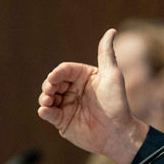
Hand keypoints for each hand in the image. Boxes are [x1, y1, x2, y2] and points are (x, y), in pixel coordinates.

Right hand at [38, 29, 147, 163]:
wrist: (118, 132)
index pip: (65, 70)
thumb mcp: (112, 75)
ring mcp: (67, 105)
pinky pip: (49, 114)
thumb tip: (111, 31)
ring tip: (48, 100)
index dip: (57, 73)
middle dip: (48, 85)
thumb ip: (106, 53)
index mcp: (83, 77)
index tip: (53, 78)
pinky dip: (44, 111)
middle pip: (53, 82)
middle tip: (50, 91)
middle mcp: (73, 90)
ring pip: (48, 97)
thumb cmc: (118, 103)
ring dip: (44, 97)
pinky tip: (45, 110)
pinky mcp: (63, 121)